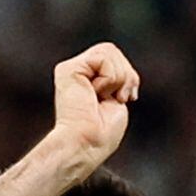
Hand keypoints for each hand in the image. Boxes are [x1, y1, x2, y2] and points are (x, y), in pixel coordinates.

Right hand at [47, 43, 139, 165]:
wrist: (87, 144)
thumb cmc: (101, 133)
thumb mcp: (117, 98)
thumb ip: (117, 77)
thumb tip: (127, 72)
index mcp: (87, 80)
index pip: (113, 58)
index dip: (128, 75)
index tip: (126, 99)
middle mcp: (77, 73)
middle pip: (111, 50)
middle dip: (125, 75)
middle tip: (119, 98)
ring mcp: (71, 70)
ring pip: (108, 51)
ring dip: (118, 78)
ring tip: (106, 97)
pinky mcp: (67, 70)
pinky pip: (103, 58)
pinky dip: (109, 79)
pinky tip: (96, 94)